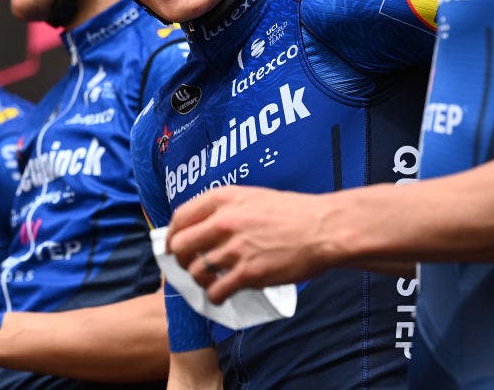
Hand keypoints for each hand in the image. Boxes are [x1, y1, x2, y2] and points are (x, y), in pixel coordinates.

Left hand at [166, 185, 340, 303]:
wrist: (323, 229)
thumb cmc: (291, 213)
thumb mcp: (251, 196)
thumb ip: (224, 208)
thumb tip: (202, 226)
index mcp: (222, 199)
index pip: (179, 217)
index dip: (170, 235)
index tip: (171, 245)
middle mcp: (223, 222)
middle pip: (180, 246)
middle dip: (180, 260)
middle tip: (188, 266)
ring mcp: (234, 248)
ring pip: (196, 271)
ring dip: (199, 280)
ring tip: (210, 282)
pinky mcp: (248, 273)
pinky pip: (217, 290)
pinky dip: (215, 297)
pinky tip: (221, 296)